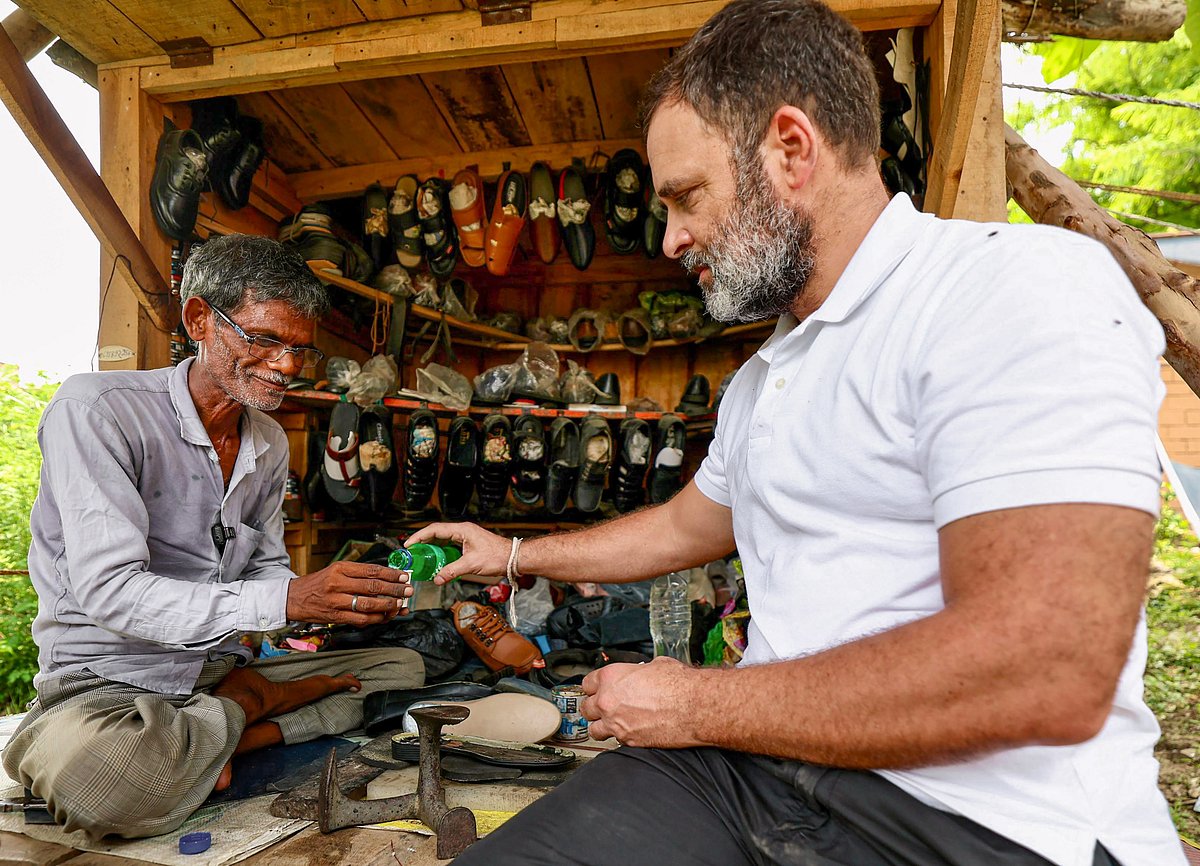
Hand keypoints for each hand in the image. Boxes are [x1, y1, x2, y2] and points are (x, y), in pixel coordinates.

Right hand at [286, 560, 411, 624]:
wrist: (294, 598)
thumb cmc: (319, 583)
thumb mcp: (336, 570)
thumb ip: (358, 573)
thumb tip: (387, 577)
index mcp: (340, 568)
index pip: (371, 570)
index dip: (391, 574)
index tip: (403, 576)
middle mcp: (338, 584)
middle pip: (372, 587)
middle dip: (394, 589)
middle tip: (408, 590)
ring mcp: (336, 602)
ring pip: (368, 605)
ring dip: (388, 605)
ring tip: (400, 604)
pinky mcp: (335, 617)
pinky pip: (361, 620)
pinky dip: (376, 619)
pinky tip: (386, 616)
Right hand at [403, 522, 510, 583]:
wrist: (512, 558)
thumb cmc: (497, 556)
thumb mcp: (471, 565)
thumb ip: (451, 571)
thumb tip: (436, 579)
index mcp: (462, 530)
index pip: (435, 530)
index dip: (420, 536)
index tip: (409, 544)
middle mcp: (462, 530)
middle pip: (437, 533)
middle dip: (423, 541)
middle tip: (412, 552)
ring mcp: (466, 536)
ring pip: (443, 539)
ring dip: (431, 547)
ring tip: (421, 556)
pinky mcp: (468, 544)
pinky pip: (450, 545)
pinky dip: (441, 552)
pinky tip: (437, 561)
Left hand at [580, 657, 707, 747]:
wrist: (695, 706)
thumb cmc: (680, 685)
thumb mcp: (655, 665)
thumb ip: (638, 672)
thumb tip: (640, 674)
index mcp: (611, 677)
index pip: (587, 683)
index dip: (594, 686)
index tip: (597, 689)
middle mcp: (609, 701)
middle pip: (586, 707)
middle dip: (594, 708)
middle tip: (604, 707)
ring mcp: (617, 723)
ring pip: (593, 730)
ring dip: (601, 726)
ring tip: (611, 723)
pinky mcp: (629, 741)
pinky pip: (615, 742)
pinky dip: (620, 738)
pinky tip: (631, 732)